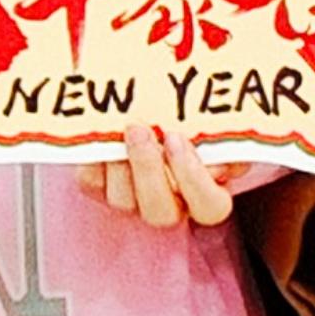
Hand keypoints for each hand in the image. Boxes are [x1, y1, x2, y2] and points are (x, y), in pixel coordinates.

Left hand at [83, 120, 267, 230]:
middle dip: (148, 170)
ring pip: (123, 201)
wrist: (152, 102)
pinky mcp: (100, 187)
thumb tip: (216, 135)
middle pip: (161, 212)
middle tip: (141, 130)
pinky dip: (94, 159)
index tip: (179, 140)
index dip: (194, 180)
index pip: (210, 207)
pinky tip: (101, 133)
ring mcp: (134, 200)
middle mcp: (170, 204)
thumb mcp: (214, 121)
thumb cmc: (193, 114)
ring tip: (123, 128)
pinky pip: (92, 182)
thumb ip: (222, 132)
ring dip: (121, 165)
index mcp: (207, 192)